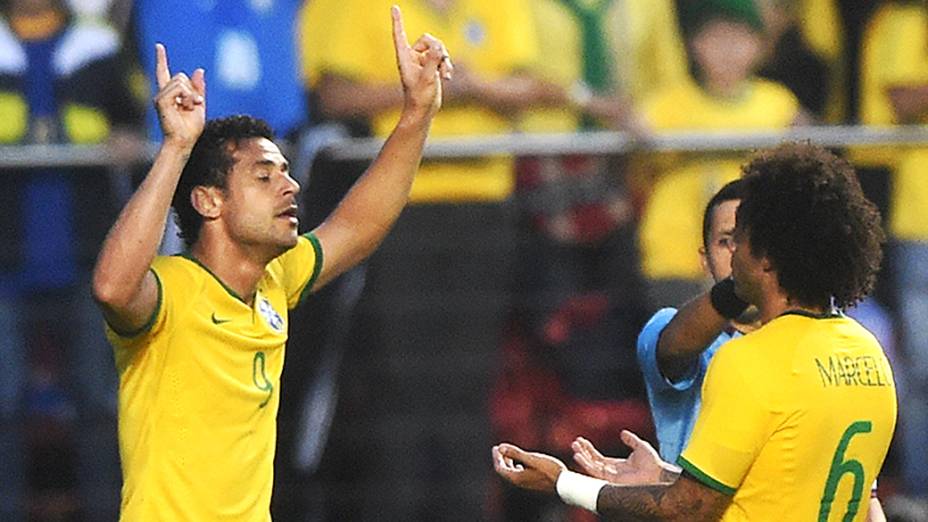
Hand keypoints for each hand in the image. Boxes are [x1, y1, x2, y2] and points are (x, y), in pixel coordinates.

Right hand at [152, 43, 205, 148]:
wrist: (184, 141)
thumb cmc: (190, 128)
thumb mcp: (199, 104)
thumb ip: (198, 88)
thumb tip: (199, 70)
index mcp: (170, 94)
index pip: (164, 73)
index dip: (161, 59)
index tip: (159, 46)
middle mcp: (163, 94)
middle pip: (180, 76)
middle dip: (193, 89)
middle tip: (194, 105)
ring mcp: (160, 97)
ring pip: (180, 81)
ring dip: (191, 94)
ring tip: (189, 108)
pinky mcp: (161, 101)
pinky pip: (178, 88)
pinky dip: (187, 96)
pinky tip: (186, 107)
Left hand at [391, 5, 451, 120]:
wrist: (423, 111)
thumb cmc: (419, 98)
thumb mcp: (427, 78)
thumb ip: (433, 61)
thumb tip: (438, 46)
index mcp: (405, 58)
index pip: (400, 35)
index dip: (398, 21)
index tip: (394, 8)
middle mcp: (412, 57)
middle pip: (428, 40)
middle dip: (439, 50)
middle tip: (443, 62)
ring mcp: (422, 62)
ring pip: (438, 49)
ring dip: (444, 60)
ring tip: (445, 74)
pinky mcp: (431, 67)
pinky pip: (442, 58)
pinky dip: (446, 65)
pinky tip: (448, 77)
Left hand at [492, 443, 565, 493]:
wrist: (564, 484)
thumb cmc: (549, 470)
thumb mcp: (531, 458)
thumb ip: (515, 453)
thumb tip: (500, 447)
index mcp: (516, 477)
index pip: (500, 468)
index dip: (497, 457)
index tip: (496, 447)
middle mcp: (519, 482)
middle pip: (505, 471)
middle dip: (501, 459)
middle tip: (499, 449)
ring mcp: (526, 484)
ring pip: (512, 473)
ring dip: (509, 463)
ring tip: (509, 454)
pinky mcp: (533, 483)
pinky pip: (519, 475)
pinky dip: (516, 467)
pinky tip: (521, 463)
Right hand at [571, 430, 668, 485]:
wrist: (657, 472)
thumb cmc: (652, 462)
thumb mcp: (640, 446)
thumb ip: (631, 440)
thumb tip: (622, 432)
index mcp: (616, 464)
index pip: (598, 457)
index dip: (589, 449)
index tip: (581, 440)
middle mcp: (611, 471)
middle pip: (592, 462)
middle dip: (582, 452)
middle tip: (574, 443)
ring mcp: (611, 476)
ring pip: (591, 467)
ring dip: (582, 458)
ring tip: (574, 449)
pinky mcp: (611, 480)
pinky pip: (595, 473)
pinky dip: (587, 465)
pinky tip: (580, 457)